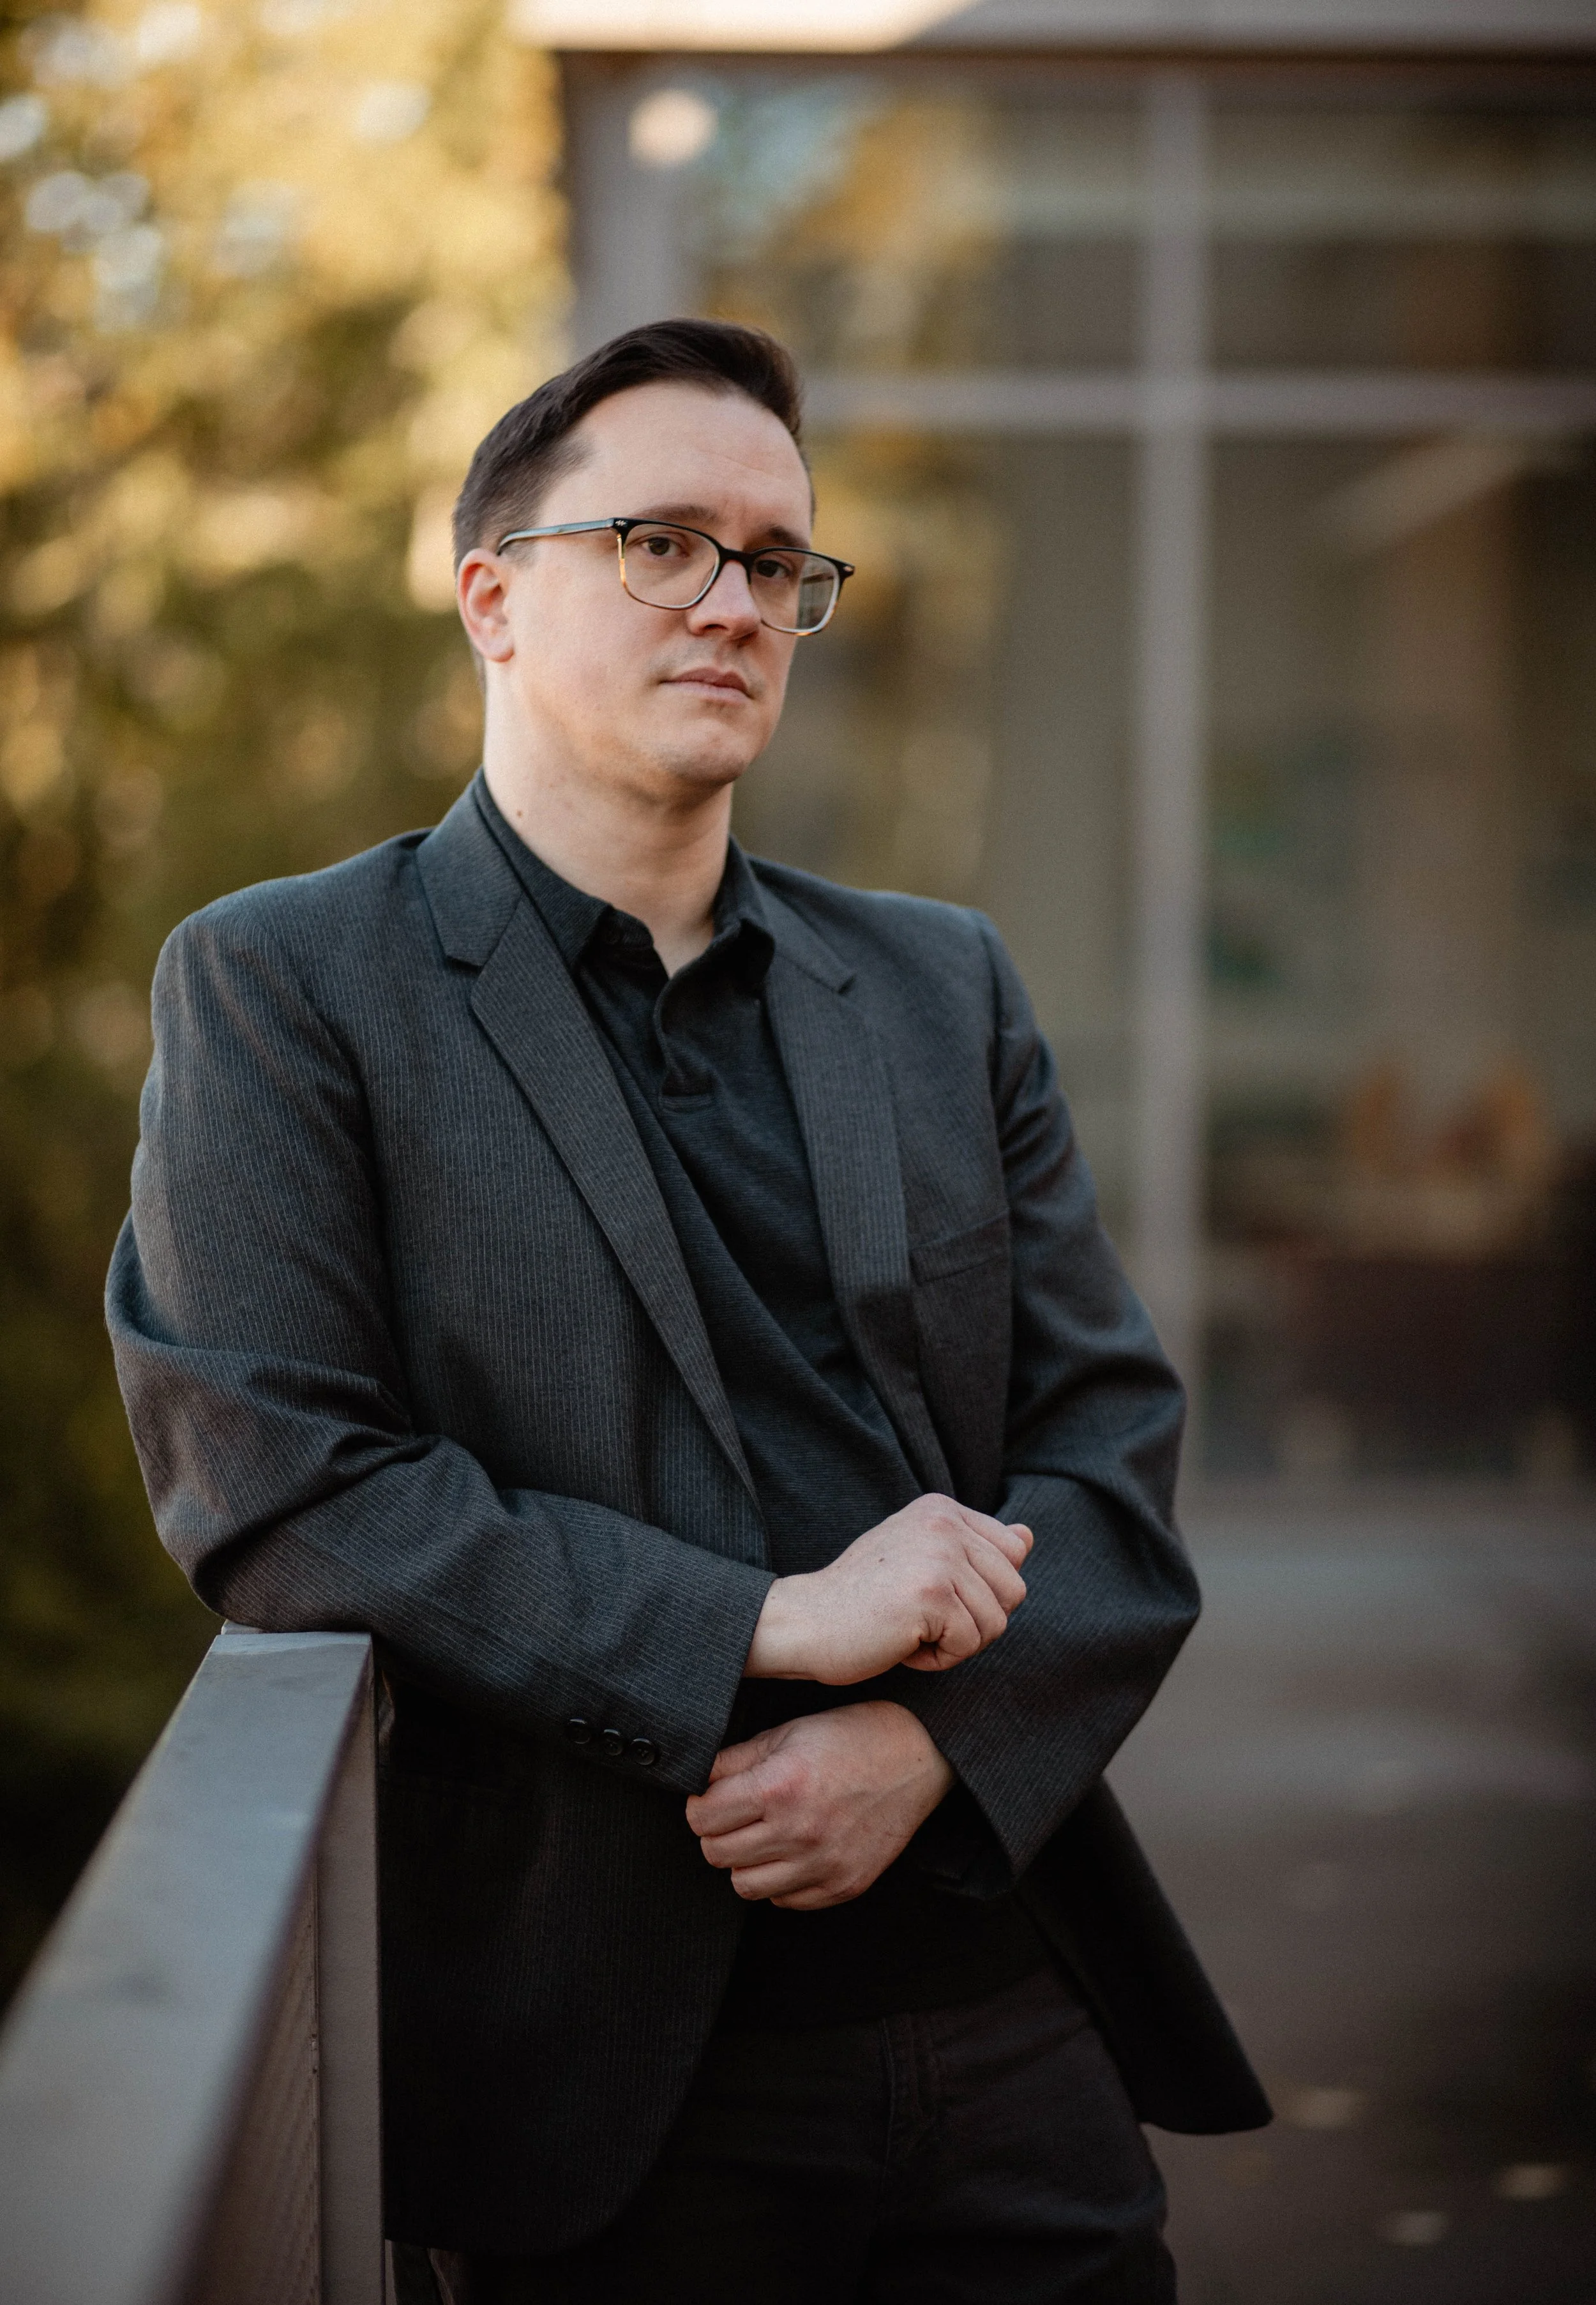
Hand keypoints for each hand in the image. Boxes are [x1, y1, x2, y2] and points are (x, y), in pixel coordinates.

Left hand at [685, 1701, 954, 1908]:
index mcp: (780, 1786)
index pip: (701, 1818)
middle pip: (716, 1854)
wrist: (918, 1756)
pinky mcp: (843, 1885)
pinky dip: (780, 1880)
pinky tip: (793, 1851)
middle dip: (716, 1832)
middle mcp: (799, 1831)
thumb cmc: (852, 1737)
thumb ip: (736, 1760)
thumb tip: (699, 1782)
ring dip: (745, 1861)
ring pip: (744, 1886)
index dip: (699, 1805)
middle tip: (734, 1814)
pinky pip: (785, 1900)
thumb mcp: (788, 1732)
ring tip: (763, 1835)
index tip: (709, 1798)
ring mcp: (823, 1864)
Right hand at [744, 1493, 1031, 1685]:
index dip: (982, 1591)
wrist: (804, 1623)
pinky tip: (901, 1644)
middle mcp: (943, 1522)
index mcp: (942, 1509)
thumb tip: (1027, 1537)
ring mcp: (938, 1555)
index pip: (1012, 1554)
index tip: (931, 1595)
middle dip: (975, 1621)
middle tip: (922, 1621)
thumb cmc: (862, 1600)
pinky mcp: (931, 1593)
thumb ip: (975, 1548)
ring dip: (956, 1643)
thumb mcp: (922, 1562)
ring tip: (909, 1630)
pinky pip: (969, 1644)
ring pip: (996, 1622)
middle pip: (1013, 1590)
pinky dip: (938, 1659)